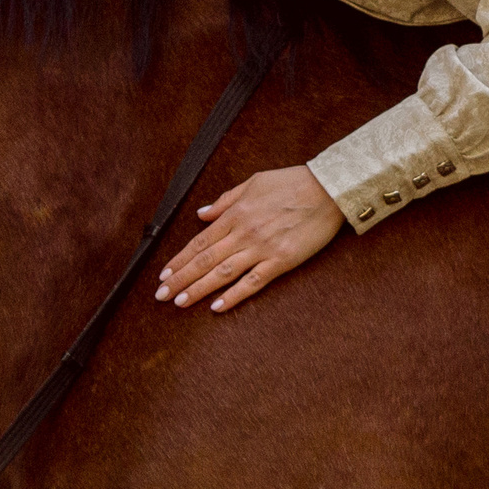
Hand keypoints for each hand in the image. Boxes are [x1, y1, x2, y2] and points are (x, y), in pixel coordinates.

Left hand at [156, 165, 344, 312]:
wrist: (327, 189)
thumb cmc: (292, 182)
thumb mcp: (253, 182)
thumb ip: (225, 200)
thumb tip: (202, 214)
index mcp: (235, 214)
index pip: (199, 241)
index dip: (180, 259)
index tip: (164, 273)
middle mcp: (243, 233)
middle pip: (204, 260)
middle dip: (180, 279)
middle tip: (161, 295)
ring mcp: (261, 249)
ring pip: (222, 273)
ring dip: (198, 290)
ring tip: (179, 303)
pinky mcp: (280, 261)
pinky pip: (252, 282)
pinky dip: (233, 295)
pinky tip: (216, 306)